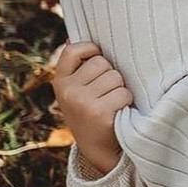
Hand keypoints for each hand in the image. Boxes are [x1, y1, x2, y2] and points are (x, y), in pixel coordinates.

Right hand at [51, 41, 131, 175]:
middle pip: (102, 63)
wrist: (98, 150)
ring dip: (120, 89)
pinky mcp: (98, 113)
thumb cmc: (92, 112)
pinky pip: (123, 93)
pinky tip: (118, 113)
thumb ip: (79, 68)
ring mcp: (81, 102)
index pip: (73, 50)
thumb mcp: (77, 90)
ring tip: (112, 104)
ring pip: (115, 77)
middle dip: (111, 75)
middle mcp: (67, 91)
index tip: (98, 57)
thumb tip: (78, 36)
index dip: (90, 49)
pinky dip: (127, 102)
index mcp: (60, 82)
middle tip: (106, 94)